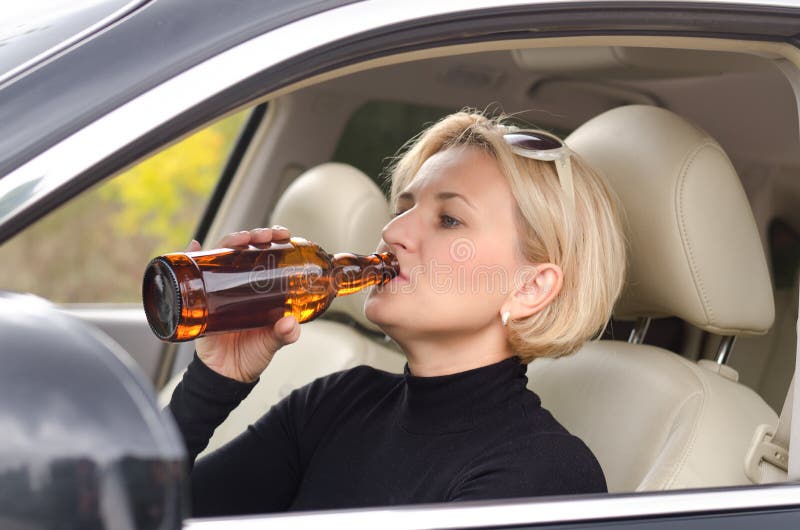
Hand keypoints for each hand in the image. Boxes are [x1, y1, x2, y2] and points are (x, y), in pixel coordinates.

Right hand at [191, 227, 300, 382]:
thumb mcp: (271, 344)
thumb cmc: (251, 355)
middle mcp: (240, 283)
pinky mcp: (199, 297)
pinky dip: (190, 255)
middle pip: (246, 249)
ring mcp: (219, 287)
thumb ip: (283, 335)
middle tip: (264, 236)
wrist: (225, 375)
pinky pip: (193, 273)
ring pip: (223, 255)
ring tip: (239, 239)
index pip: (269, 255)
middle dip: (255, 235)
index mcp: (262, 288)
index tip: (283, 234)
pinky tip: (193, 245)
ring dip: (231, 240)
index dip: (275, 240)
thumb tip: (290, 323)